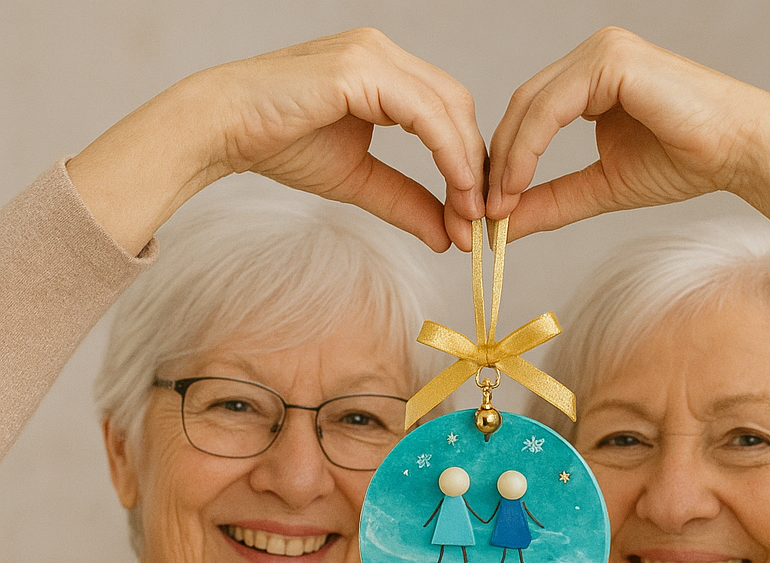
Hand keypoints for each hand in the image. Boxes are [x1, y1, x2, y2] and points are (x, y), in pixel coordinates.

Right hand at [67, 29, 485, 253]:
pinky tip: (455, 189)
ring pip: (449, 106)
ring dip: (467, 165)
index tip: (474, 216)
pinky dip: (447, 152)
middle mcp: (385, 54)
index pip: (449, 112)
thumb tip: (449, 237)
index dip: (469, 164)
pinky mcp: (361, 69)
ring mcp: (374, 55)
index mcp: (387, 73)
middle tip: (480, 220)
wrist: (226, 129)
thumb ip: (406, 203)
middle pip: (459, 106)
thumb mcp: (360, 182)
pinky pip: (425, 112)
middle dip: (476, 166)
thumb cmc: (282, 145)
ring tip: (469, 214)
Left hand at [487, 27, 769, 280]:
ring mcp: (600, 53)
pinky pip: (550, 106)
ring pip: (529, 106)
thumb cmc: (683, 163)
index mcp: (588, 80)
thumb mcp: (600, 188)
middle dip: (495, 164)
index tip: (488, 213)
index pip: (527, 118)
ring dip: (505, 160)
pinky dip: (527, 148)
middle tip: (480, 215)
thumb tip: (503, 226)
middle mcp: (590, 58)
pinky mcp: (610, 60)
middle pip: (520, 109)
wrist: (737, 151)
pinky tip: (515, 185)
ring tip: (495, 208)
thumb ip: (551, 201)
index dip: (503, 164)